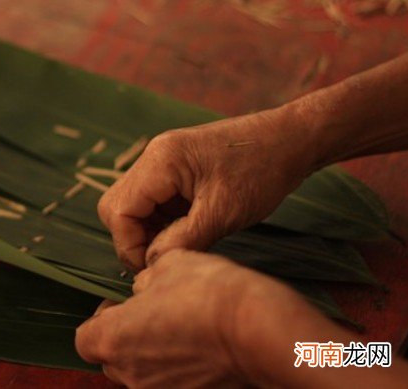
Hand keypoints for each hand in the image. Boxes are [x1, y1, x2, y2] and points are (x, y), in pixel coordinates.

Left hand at [75, 249, 321, 387]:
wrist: (256, 330)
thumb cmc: (208, 293)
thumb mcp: (169, 266)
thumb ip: (146, 281)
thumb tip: (144, 290)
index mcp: (114, 339)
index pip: (85, 338)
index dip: (101, 319)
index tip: (122, 304)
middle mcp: (130, 374)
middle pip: (111, 360)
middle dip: (125, 338)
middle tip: (153, 314)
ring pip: (142, 374)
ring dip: (152, 355)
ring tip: (182, 329)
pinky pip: (171, 383)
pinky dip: (178, 368)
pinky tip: (201, 346)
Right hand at [98, 106, 317, 269]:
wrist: (290, 140)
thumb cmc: (261, 171)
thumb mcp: (222, 213)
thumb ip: (183, 241)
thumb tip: (151, 265)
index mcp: (160, 161)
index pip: (119, 211)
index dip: (129, 245)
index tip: (156, 266)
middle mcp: (153, 157)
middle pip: (117, 206)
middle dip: (133, 238)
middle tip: (163, 258)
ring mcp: (163, 162)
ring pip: (133, 205)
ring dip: (147, 231)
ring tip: (178, 247)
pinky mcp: (175, 170)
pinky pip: (153, 201)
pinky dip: (161, 222)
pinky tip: (186, 233)